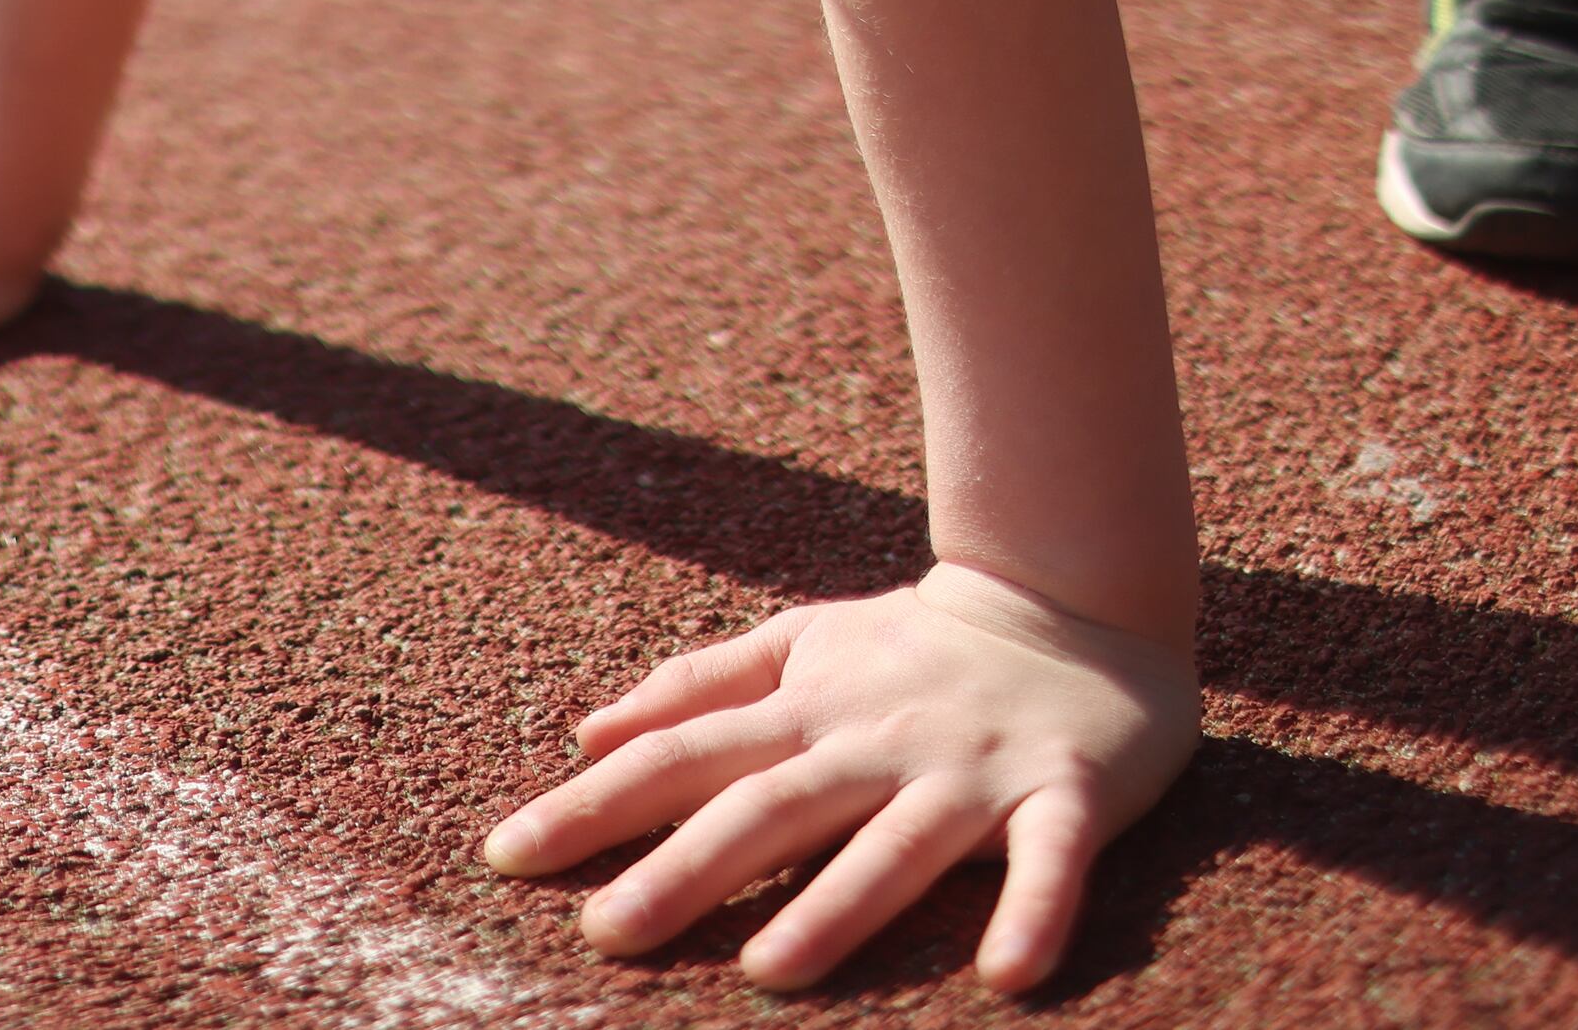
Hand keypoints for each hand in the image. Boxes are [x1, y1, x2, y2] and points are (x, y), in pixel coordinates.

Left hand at [479, 562, 1195, 991]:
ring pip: (894, 843)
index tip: (504, 856)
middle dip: (682, 872)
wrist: (1073, 599)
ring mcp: (970, 769)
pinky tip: (1006, 977)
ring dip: (836, 908)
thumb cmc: (915, 644)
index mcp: (804, 709)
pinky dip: (1035, 913)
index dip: (592, 806)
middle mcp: (874, 741)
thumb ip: (696, 686)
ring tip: (769, 973)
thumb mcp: (798, 644)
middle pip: (766, 809)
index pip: (678, 759)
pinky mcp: (1068, 793)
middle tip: (603, 934)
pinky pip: (1054, 860)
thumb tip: (589, 733)